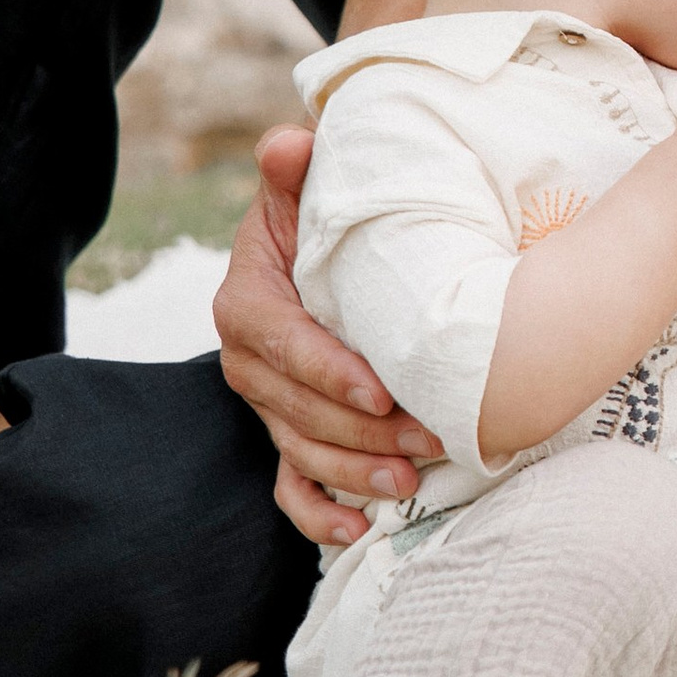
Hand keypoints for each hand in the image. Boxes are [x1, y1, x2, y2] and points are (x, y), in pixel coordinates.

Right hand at [213, 125, 442, 549]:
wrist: (332, 257)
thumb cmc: (325, 218)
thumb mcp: (308, 189)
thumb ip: (295, 168)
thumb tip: (287, 145)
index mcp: (247, 302)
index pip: (279, 343)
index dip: (325, 370)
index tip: (380, 387)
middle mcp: (250, 363)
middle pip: (296, 409)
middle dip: (361, 430)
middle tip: (428, 436)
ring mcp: (270, 407)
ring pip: (303, 453)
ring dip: (355, 473)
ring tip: (410, 482)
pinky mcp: (292, 437)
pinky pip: (294, 489)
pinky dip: (321, 515)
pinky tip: (360, 531)